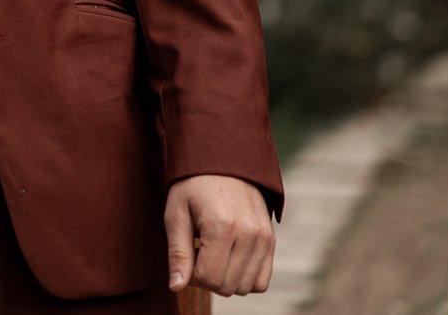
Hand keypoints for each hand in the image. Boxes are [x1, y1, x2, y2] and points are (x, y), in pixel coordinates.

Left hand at [163, 173, 273, 296]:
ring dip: (226, 279)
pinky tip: (229, 259)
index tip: (186, 255)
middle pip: (227, 287)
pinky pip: (262, 281)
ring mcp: (264, 238)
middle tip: (198, 252)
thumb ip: (178, 253)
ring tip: (213, 253)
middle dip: (207, 278)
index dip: (191, 276)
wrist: (223, 159)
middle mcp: (249, 234)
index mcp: (222, 227)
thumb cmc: (193, 186)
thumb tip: (177, 287)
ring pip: (245, 287)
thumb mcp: (176, 214)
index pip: (209, 279)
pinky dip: (244, 278)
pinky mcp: (271, 240)